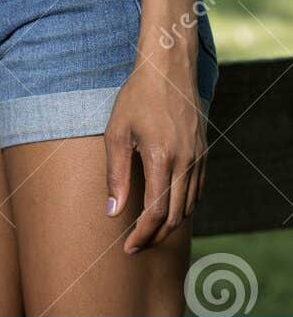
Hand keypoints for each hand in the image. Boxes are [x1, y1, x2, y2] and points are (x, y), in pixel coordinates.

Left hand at [104, 55, 207, 251]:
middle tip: (136, 246)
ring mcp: (199, 158)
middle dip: (155, 237)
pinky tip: (168, 208)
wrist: (169, 68)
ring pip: (189, 207)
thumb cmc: (137, 97)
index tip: (128, 247)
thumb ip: (115, 174)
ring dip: (170, 225)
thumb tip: (113, 211)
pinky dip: (183, 207)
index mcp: (162, 158)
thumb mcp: (117, 132)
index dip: (142, 235)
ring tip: (149, 232)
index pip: (155, 213)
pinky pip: (197, 191)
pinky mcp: (204, 153)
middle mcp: (186, 163)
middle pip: (174, 217)